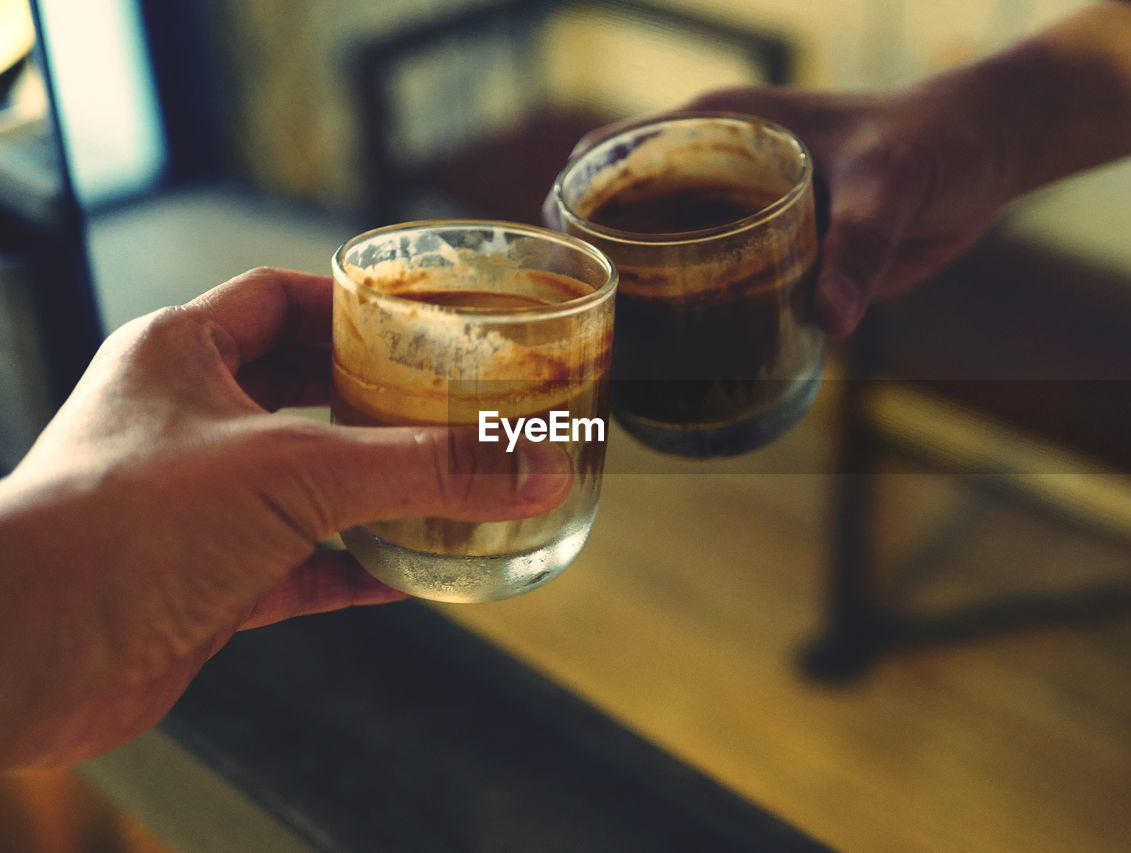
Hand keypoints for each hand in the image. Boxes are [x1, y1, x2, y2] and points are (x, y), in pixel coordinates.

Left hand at [0, 268, 571, 768]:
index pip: (277, 298)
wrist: (25, 656)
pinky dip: (352, 568)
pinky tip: (408, 575)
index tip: (420, 322)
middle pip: (296, 390)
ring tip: (444, 484)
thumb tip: (532, 465)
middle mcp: (182, 422)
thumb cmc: (121, 528)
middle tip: (447, 403)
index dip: (350, 304)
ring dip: (369, 489)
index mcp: (181, 355)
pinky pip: (296, 564)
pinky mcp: (200, 581)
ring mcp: (190, 505)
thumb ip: (424, 469)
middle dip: (371, 399)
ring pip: (300, 483)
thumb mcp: (297, 474)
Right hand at [546, 85, 1012, 336]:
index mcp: (720, 127)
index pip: (610, 153)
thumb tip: (830, 320)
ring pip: (666, 258)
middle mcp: (716, 171)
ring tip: (614, 360)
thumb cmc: (933, 142)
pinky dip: (694, 321)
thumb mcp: (889, 182)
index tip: (546, 258)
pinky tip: (683, 366)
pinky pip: (717, 289)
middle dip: (594, 266)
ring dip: (640, 301)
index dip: (566, 198)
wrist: (984, 160)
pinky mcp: (772, 255)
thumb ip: (858, 245)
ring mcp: (741, 216)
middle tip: (577, 331)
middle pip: (623, 216)